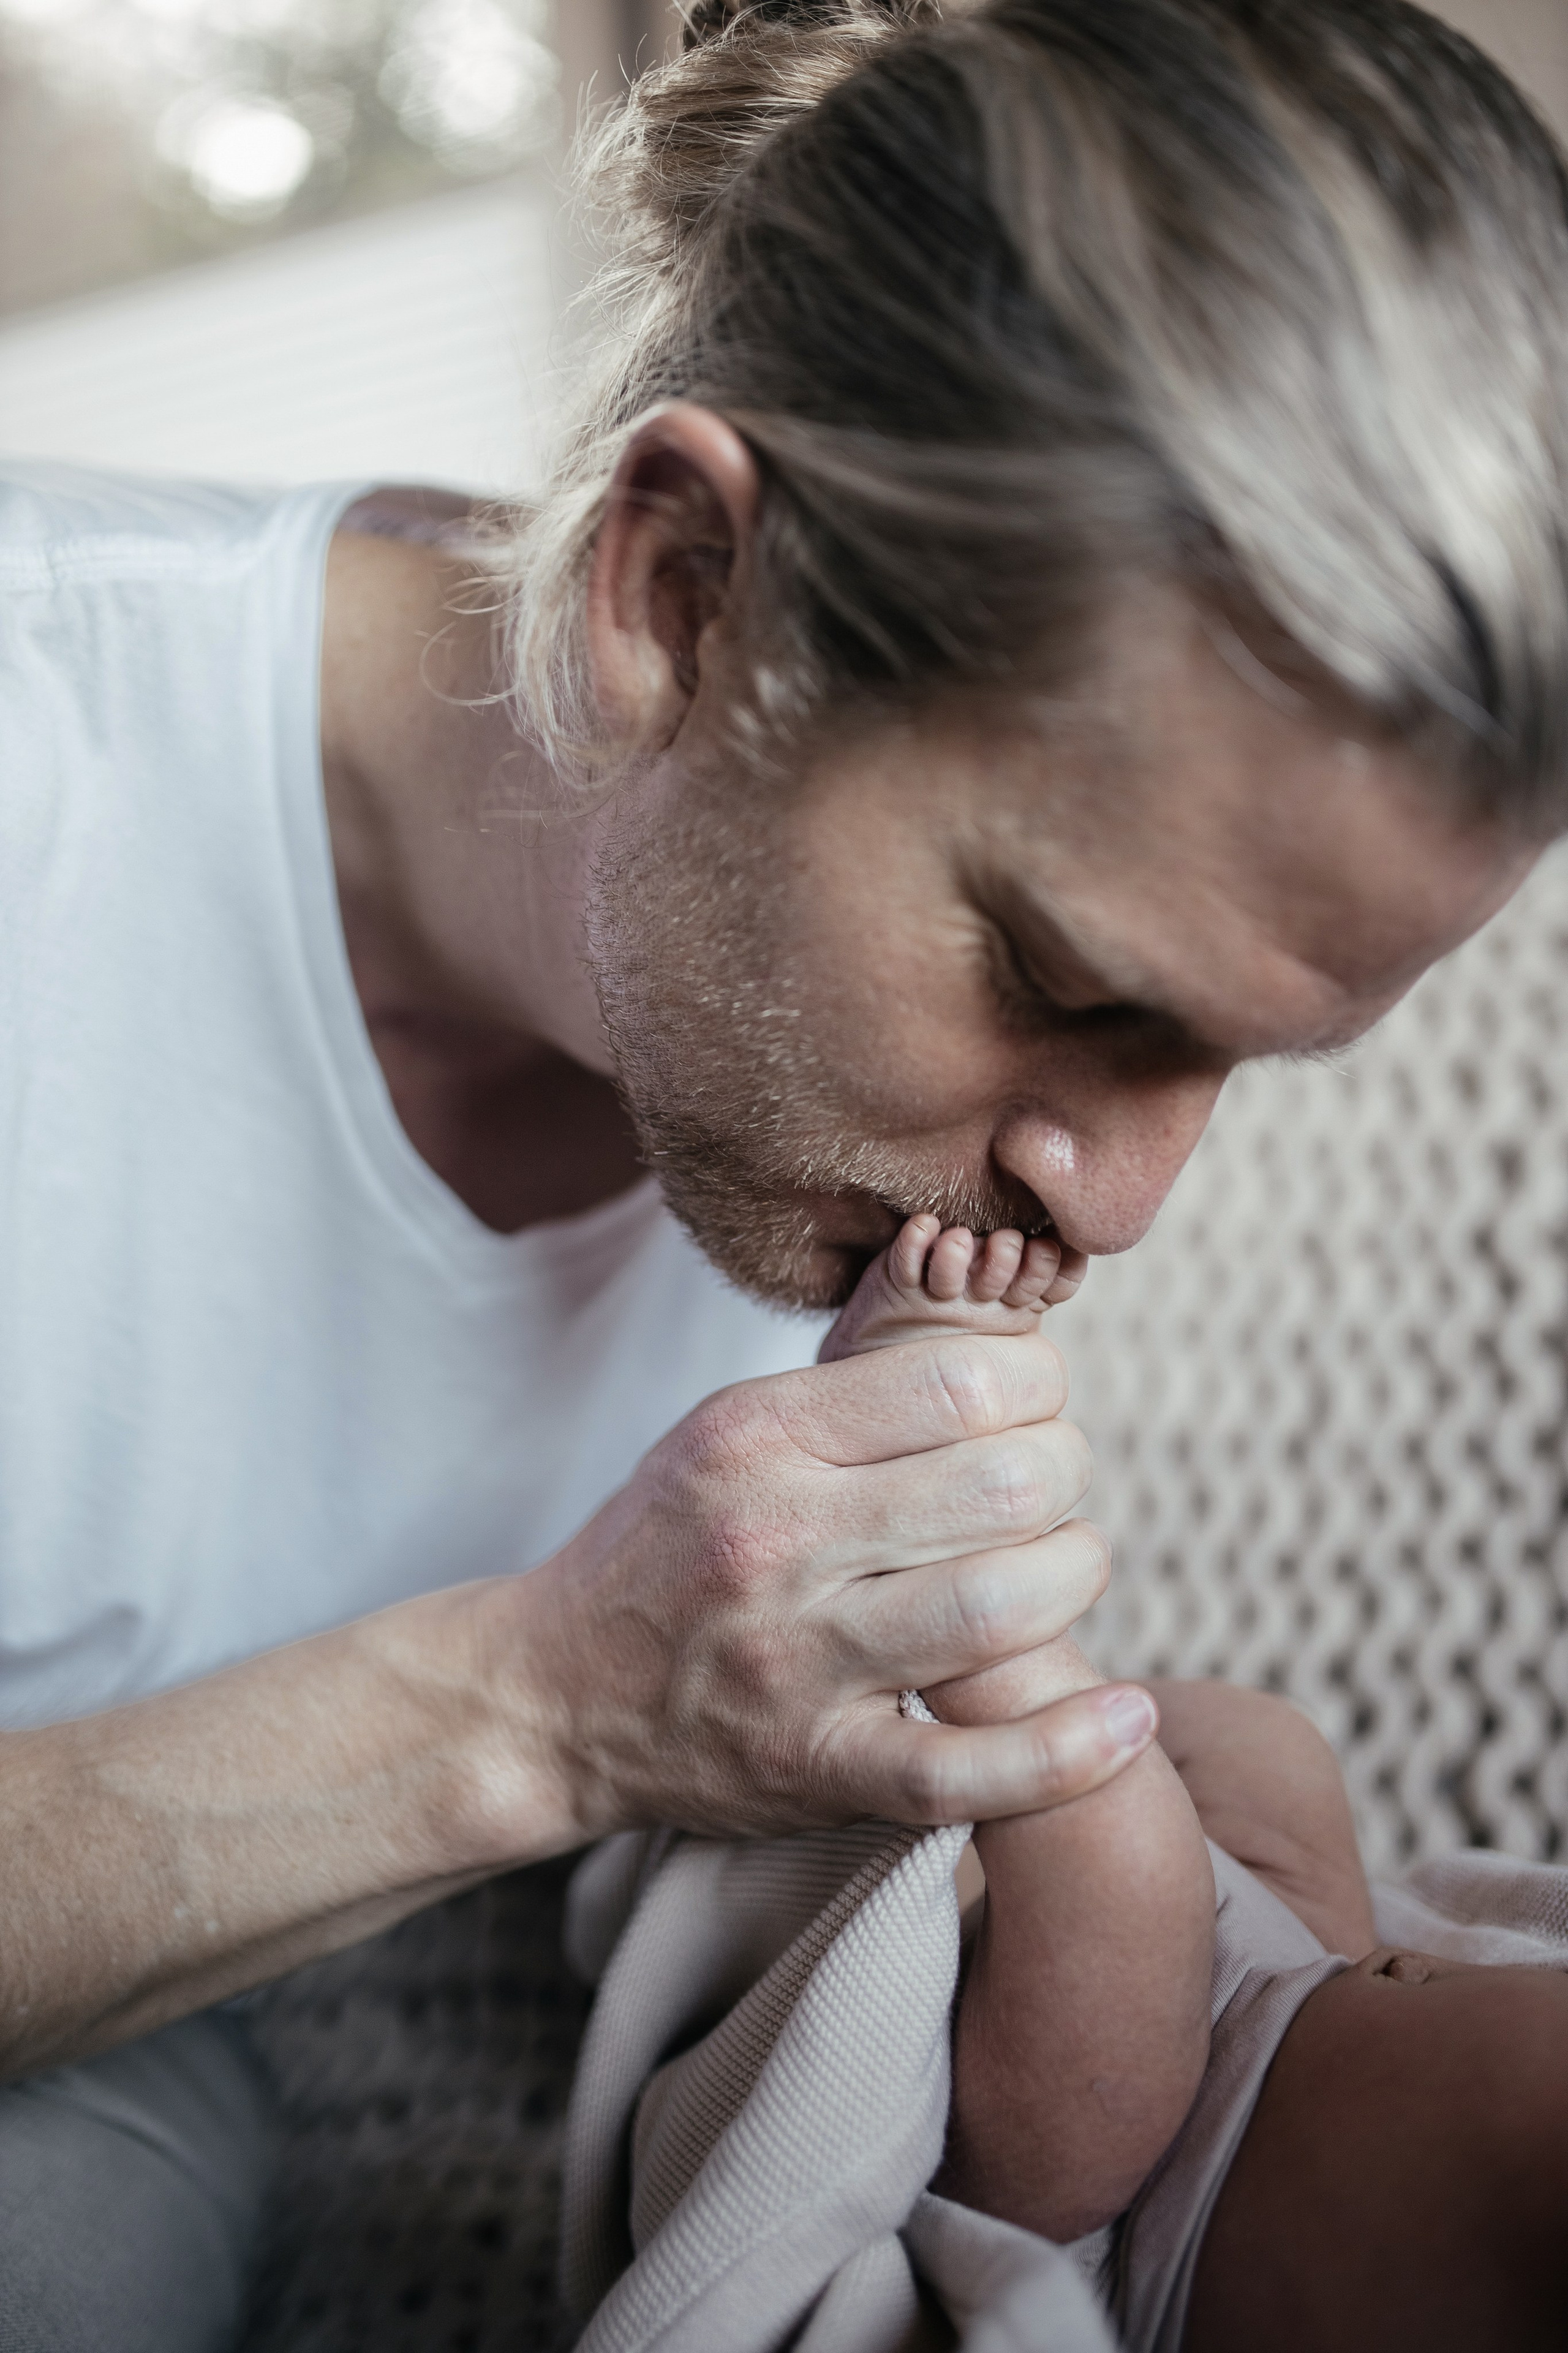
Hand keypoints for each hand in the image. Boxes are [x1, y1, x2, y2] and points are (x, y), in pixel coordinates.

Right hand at [483, 1332, 1157, 1845]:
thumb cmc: (664, 1548)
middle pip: (1002, 1484)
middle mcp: (776, 1539)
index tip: (1033, 1403)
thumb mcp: (727, 1428)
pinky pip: (966, 1771)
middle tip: (1055, 1484)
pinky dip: (1068, 1752)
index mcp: (755, 1435)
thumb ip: (854, 1393)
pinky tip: (1126, 1716)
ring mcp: (797, 1663)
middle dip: (1066, 1474)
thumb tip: (1005, 1350)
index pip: (960, 1380)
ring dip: (1072, 1579)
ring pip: (1001, 1609)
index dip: (1036, 1383)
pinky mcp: (816, 1768)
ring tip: (1066, 1566)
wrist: (547, 1696)